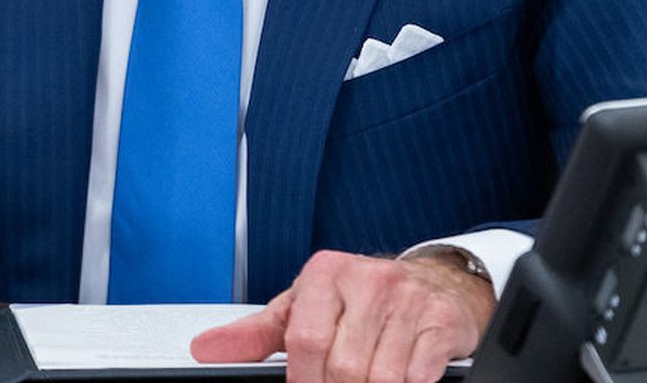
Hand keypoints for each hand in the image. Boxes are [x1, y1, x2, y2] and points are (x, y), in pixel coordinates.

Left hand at [190, 249, 493, 382]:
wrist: (433, 282)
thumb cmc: (359, 299)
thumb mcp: (303, 307)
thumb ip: (256, 334)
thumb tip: (205, 349)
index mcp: (325, 274)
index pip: (305, 339)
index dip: (301, 380)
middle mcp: (368, 281)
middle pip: (343, 365)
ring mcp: (408, 301)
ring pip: (382, 376)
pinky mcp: (441, 322)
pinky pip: (419, 375)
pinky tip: (398, 380)